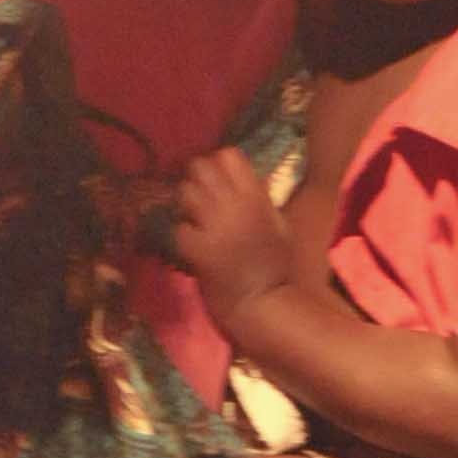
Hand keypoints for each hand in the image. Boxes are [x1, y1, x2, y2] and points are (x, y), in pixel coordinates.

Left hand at [166, 149, 295, 329]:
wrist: (264, 302)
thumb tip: (250, 178)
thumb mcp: (279, 224)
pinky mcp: (197, 248)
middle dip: (196, 179)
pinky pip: (178, 228)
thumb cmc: (276, 265)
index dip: (218, 163)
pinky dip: (182, 234)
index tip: (219, 179)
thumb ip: (262, 199)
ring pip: (185, 192)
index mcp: (256, 196)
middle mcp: (234, 204)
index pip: (228, 155)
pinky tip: (190, 244)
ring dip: (185, 204)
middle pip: (200, 166)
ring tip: (192, 218)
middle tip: (200, 197)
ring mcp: (214, 225)